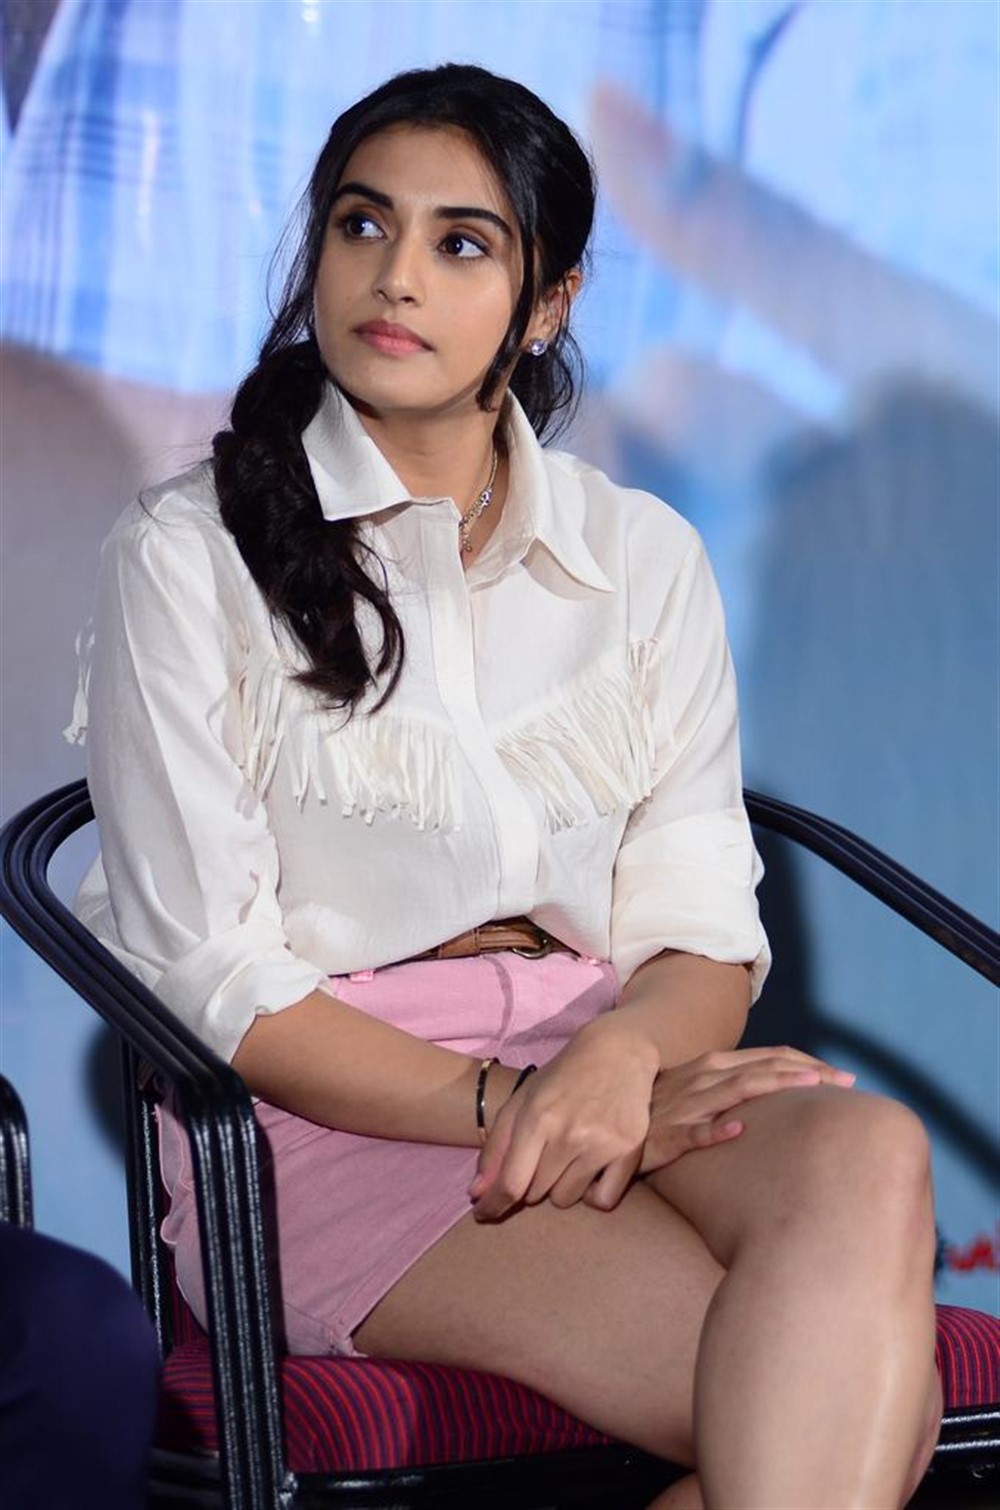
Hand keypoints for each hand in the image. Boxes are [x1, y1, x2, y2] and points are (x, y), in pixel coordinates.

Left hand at [468, 1018, 658, 1221]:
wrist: (618, 1051)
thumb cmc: (562, 1077)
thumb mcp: (522, 1101)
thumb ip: (496, 1147)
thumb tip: (477, 1193)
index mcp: (537, 1118)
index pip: (510, 1183)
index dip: (493, 1205)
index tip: (483, 1214)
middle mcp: (569, 1133)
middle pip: (536, 1192)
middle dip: (531, 1181)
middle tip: (542, 1155)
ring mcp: (602, 1143)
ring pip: (566, 1198)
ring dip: (560, 1186)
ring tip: (568, 1157)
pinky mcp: (630, 1150)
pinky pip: (603, 1200)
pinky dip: (592, 1195)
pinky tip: (590, 1173)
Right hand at [585, 1045, 855, 1209]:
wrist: (601, 1122)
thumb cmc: (652, 1112)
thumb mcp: (693, 1093)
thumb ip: (728, 1090)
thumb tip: (770, 1096)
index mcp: (710, 1068)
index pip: (766, 1059)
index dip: (804, 1063)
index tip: (839, 1075)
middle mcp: (701, 1079)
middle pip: (761, 1070)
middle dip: (805, 1072)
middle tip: (846, 1081)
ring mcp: (684, 1107)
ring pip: (734, 1092)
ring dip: (771, 1086)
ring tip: (809, 1087)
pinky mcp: (665, 1137)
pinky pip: (691, 1133)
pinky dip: (714, 1130)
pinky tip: (737, 1130)